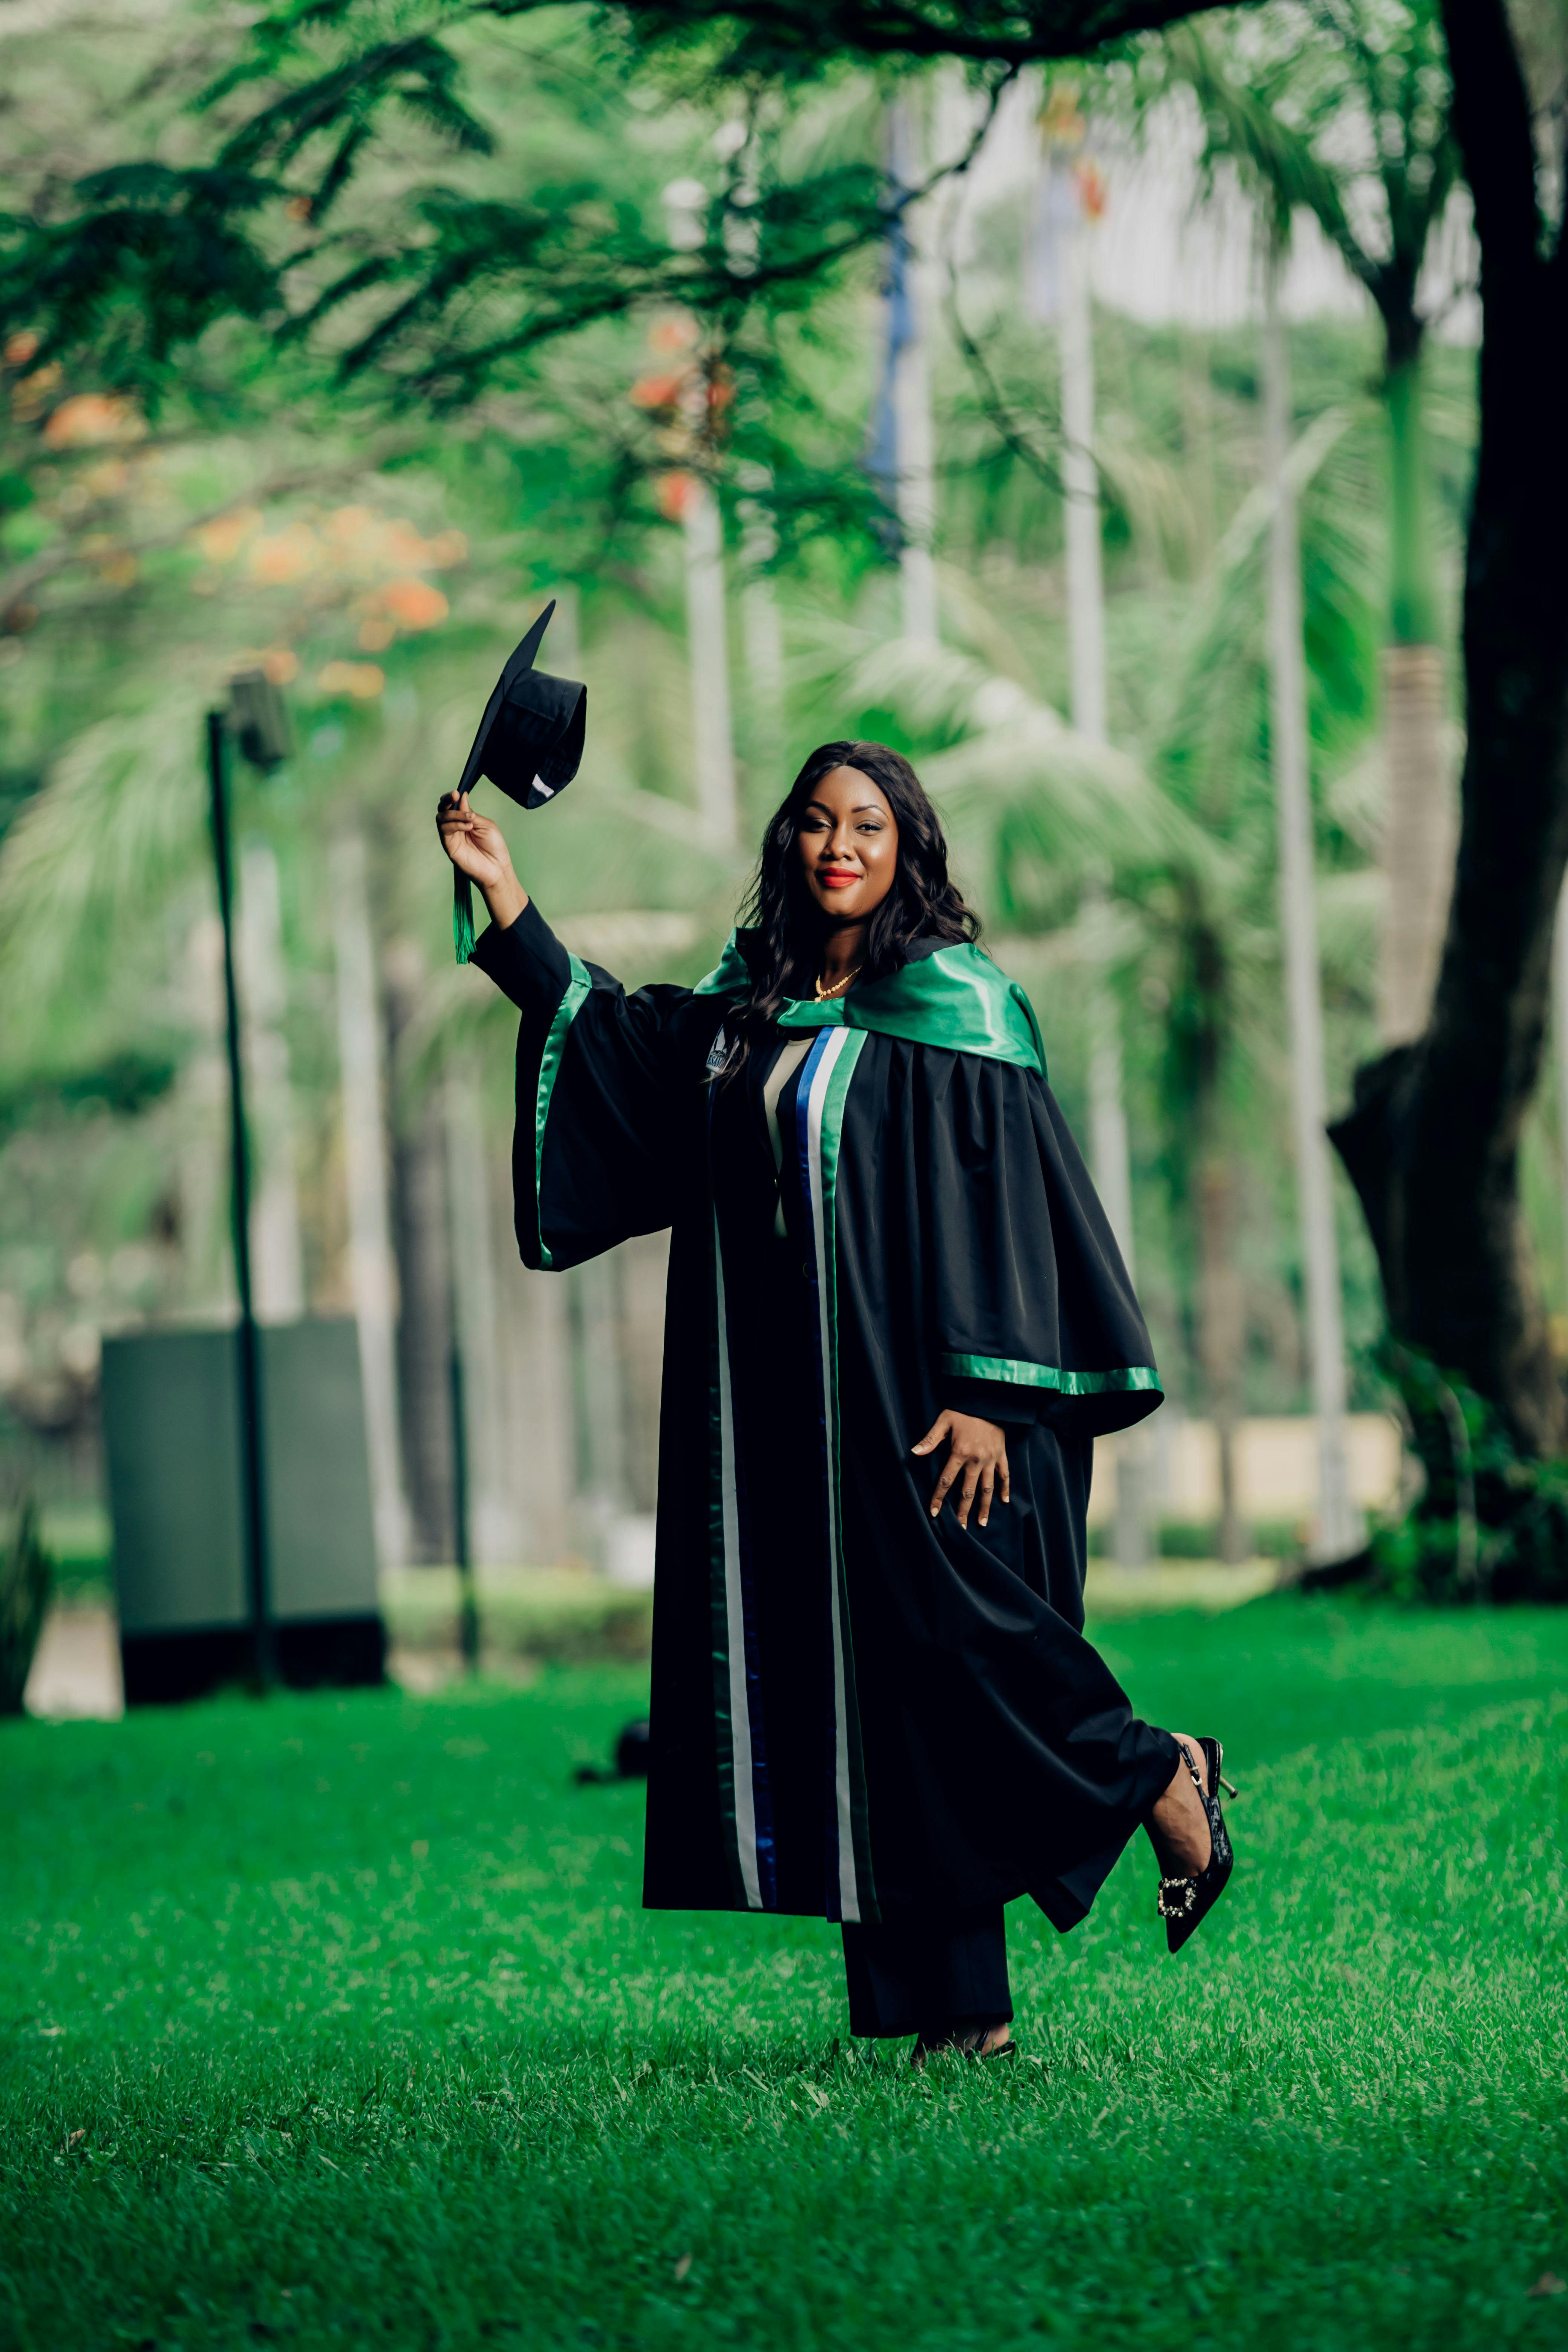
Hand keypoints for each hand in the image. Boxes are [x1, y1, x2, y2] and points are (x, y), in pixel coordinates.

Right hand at [435, 791, 527, 928]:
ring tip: (470, 819)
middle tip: (455, 796)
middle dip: (447, 800)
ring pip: (441, 818)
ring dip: (454, 814)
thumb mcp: (485, 824)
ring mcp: (451, 837)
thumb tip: (462, 795)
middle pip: (442, 809)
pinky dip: (455, 825)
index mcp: (464, 820)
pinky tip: (468, 827)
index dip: (451, 797)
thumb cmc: (494, 847)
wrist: (497, 868)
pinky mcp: (449, 847)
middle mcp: (455, 827)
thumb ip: (471, 811)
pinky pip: (444, 831)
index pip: (452, 805)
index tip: (457, 793)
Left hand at [912, 1411, 1010, 1530]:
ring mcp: (991, 1459)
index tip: (935, 1513)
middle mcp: (976, 1460)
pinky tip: (1004, 1501)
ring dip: (984, 1506)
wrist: (990, 1401)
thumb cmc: (964, 1410)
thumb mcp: (944, 1420)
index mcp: (960, 1452)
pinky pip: (1005, 1475)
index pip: (946, 1481)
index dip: (939, 1498)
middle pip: (968, 1491)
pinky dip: (1005, 1488)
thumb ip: (930, 1439)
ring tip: (981, 1523)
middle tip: (961, 1528)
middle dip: (963, 1511)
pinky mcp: (1001, 1455)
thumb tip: (914, 1452)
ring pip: (987, 1488)